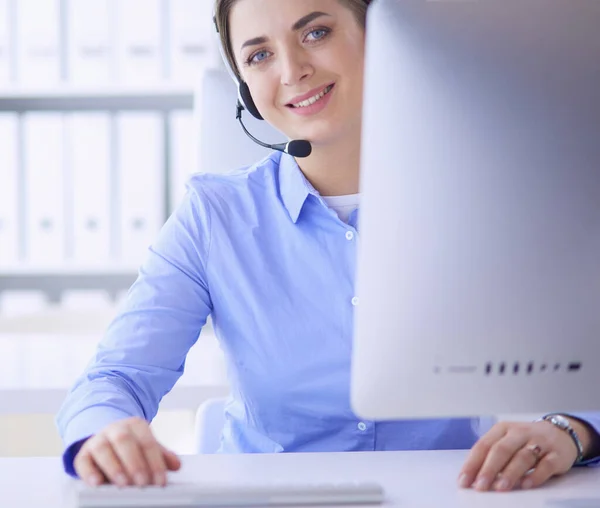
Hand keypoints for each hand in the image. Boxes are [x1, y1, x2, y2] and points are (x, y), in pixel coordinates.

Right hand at [73, 417, 180, 487]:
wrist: (107, 439)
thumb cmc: (132, 447)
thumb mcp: (149, 448)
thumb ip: (163, 456)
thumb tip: (177, 465)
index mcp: (136, 425)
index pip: (147, 442)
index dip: (155, 462)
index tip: (160, 481)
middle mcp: (115, 429)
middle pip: (125, 441)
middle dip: (135, 463)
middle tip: (143, 482)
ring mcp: (97, 439)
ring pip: (103, 449)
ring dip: (114, 467)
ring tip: (123, 484)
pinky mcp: (82, 453)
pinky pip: (83, 461)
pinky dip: (89, 473)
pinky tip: (97, 484)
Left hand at [457, 420, 579, 491]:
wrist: (560, 433)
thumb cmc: (526, 441)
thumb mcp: (507, 441)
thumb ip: (493, 456)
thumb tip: (475, 477)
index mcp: (502, 429)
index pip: (483, 445)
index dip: (472, 463)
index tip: (464, 480)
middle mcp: (519, 433)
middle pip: (501, 450)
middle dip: (489, 469)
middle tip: (480, 486)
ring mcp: (539, 442)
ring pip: (522, 457)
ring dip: (510, 473)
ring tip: (500, 488)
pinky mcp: (556, 454)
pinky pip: (545, 465)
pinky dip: (535, 476)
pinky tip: (526, 485)